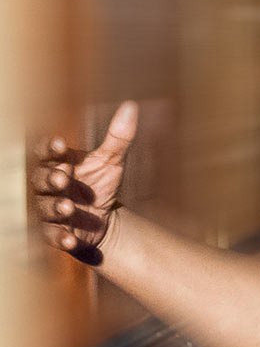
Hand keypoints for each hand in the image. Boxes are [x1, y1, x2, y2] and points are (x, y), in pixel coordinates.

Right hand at [33, 101, 138, 259]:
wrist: (103, 220)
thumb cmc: (99, 184)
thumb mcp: (111, 162)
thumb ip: (118, 137)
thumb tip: (131, 106)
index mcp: (57, 164)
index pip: (46, 153)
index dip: (50, 149)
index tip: (60, 145)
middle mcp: (46, 186)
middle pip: (40, 179)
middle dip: (49, 178)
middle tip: (62, 178)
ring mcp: (47, 210)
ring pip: (44, 207)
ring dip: (55, 207)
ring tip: (69, 207)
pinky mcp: (53, 233)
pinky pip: (51, 236)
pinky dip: (59, 238)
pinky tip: (70, 240)